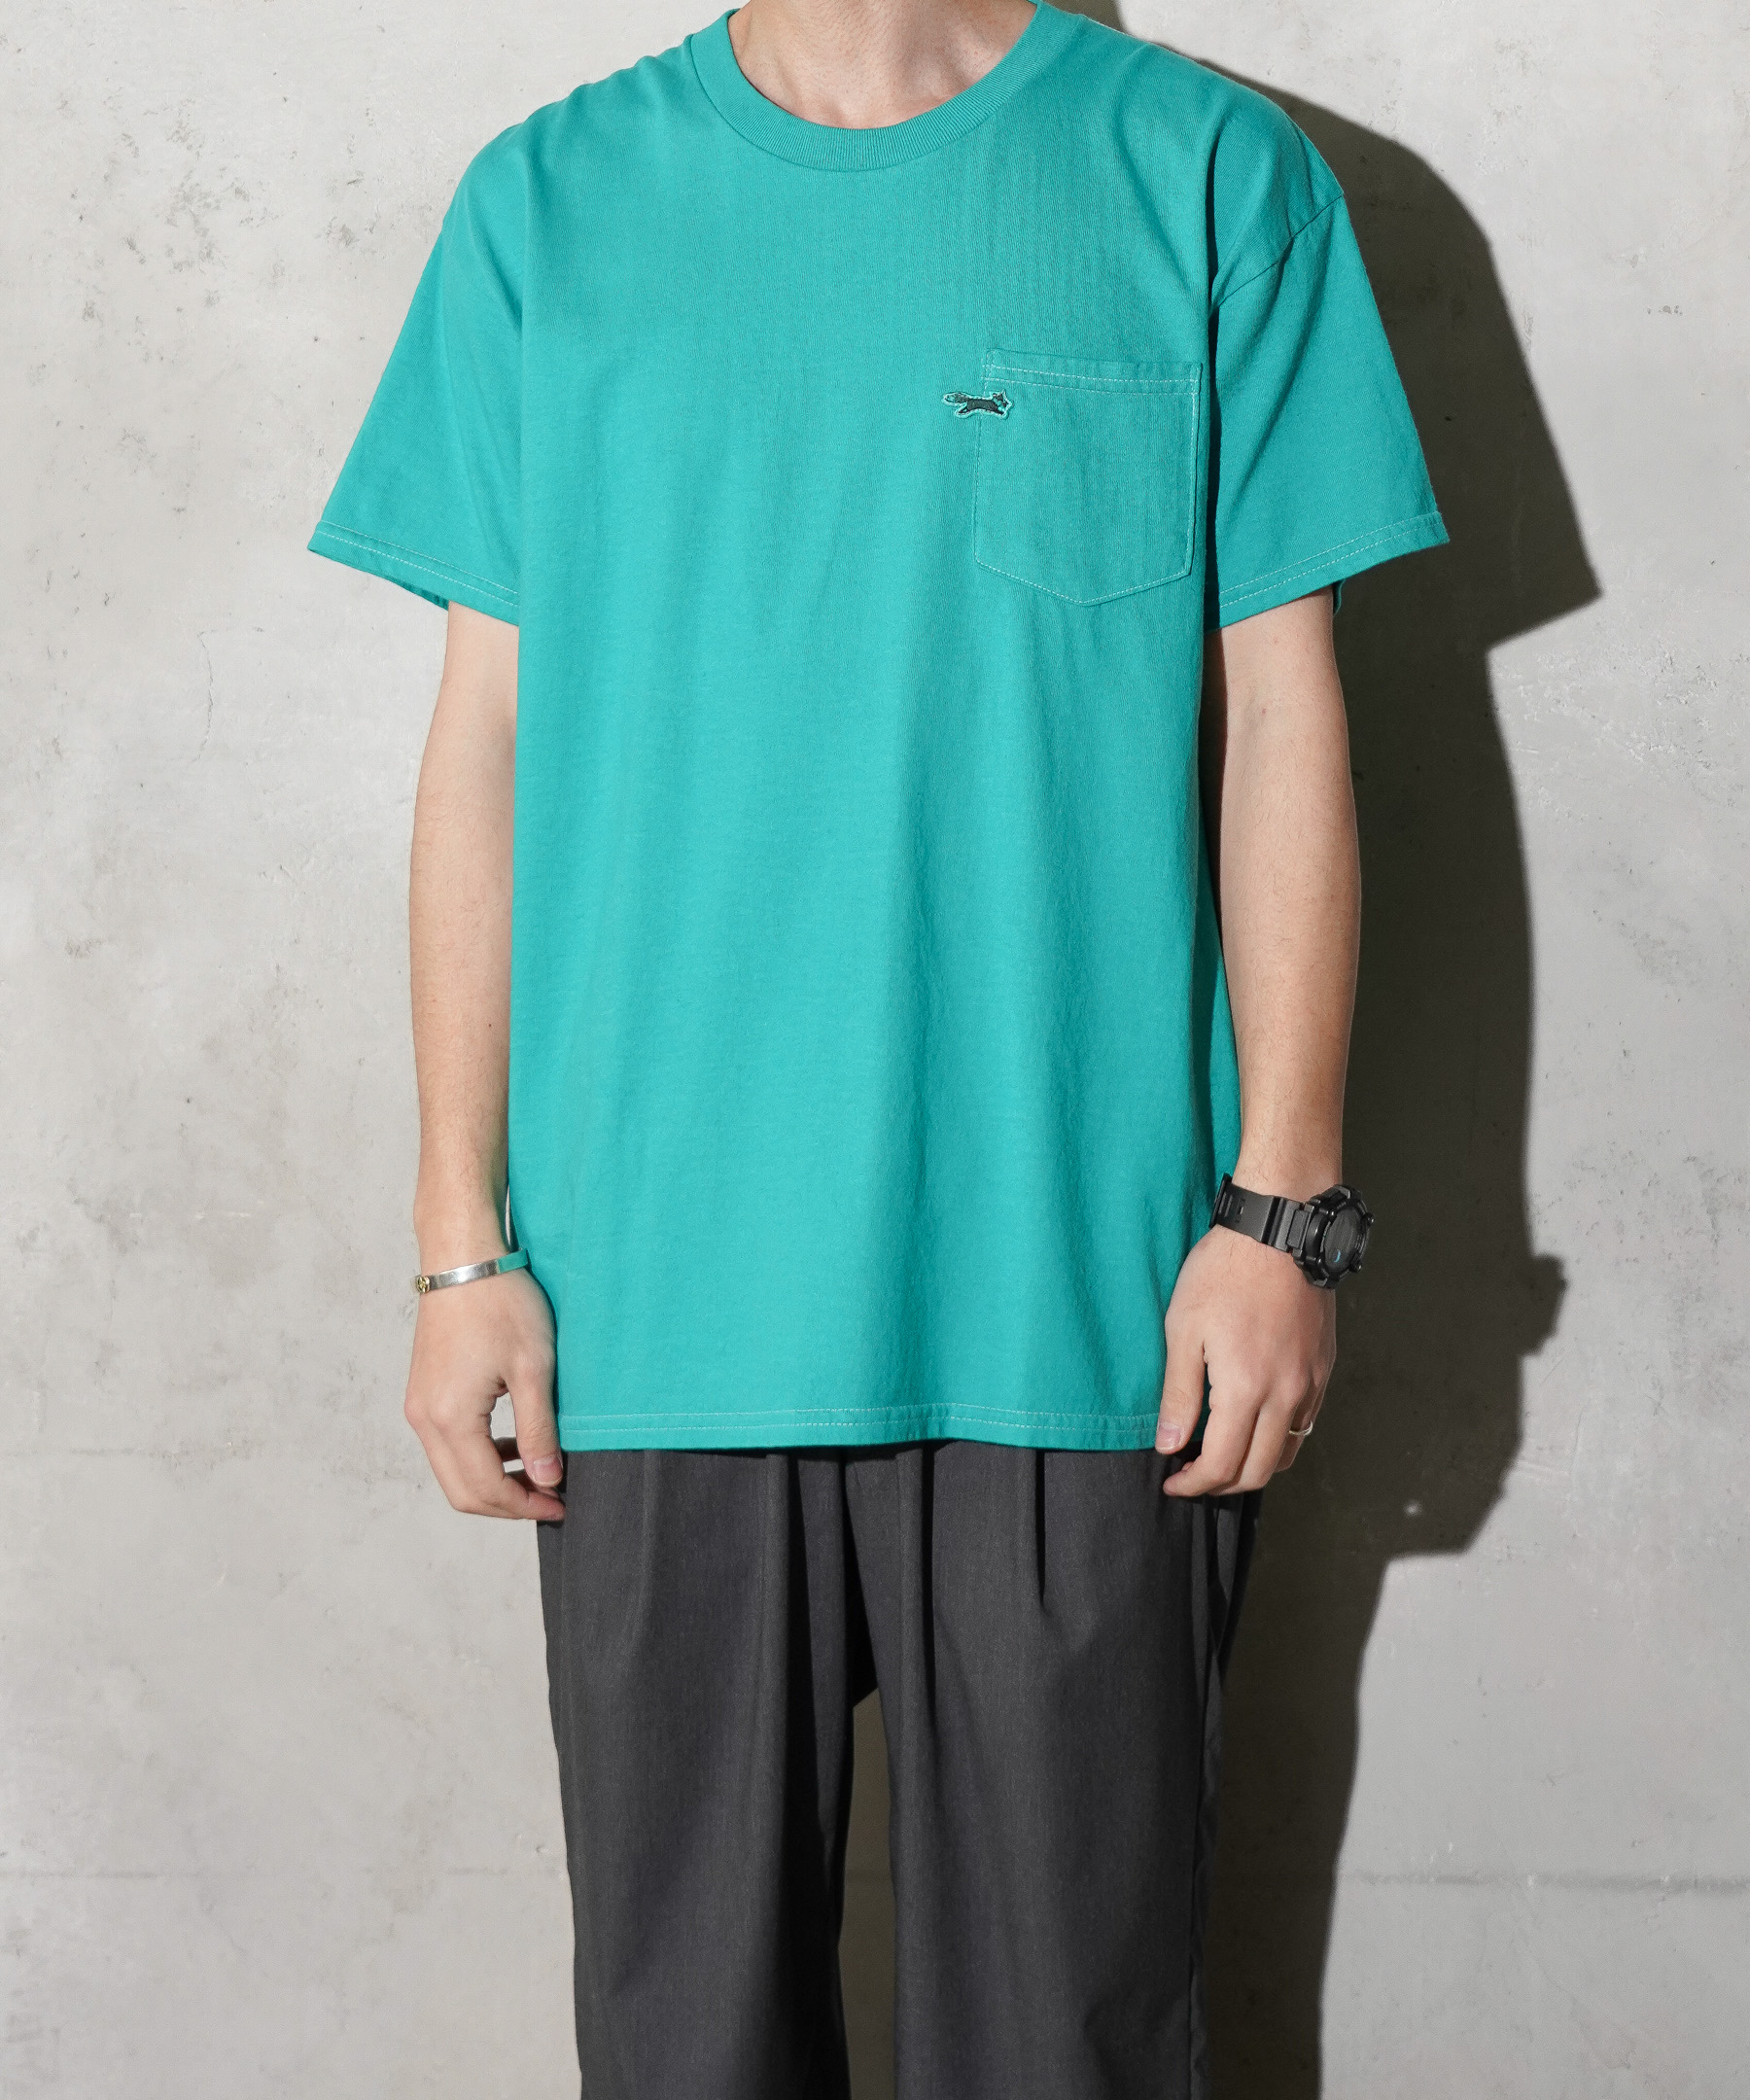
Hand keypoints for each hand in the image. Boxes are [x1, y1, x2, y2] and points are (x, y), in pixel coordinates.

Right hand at [403, 1266, 565, 1519]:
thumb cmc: (501, 1303)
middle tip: (550, 1498)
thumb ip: (539, 1431)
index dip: (526, 1506)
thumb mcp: (534, 1368)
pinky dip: (479, 1456)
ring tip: (538, 1474)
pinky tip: (513, 1444)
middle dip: (508, 1504)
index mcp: (450, 1417)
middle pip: (462, 1492)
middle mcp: (423, 1419)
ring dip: (493, 1481)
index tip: (562, 1504)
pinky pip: (448, 1445)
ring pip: (452, 1471)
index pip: (486, 1489)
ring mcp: (418, 1406)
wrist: (463, 1257)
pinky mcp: (422, 1393)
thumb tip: (546, 1480)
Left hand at [1154, 1224, 1335, 1496]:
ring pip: (1287, 1452)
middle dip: (1222, 1485)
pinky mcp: (1324, 1368)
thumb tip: (1170, 1445)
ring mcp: (1311, 1383)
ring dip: (1253, 1466)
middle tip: (1193, 1476)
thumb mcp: (1183, 1329)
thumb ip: (1179, 1394)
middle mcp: (1286, 1395)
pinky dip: (1278, 1439)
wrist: (1280, 1230)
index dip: (1193, 1484)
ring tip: (1222, 1454)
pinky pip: (1305, 1423)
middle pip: (1258, 1471)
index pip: (1222, 1465)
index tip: (1172, 1482)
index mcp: (1246, 1390)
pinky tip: (1254, 1422)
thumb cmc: (1224, 1273)